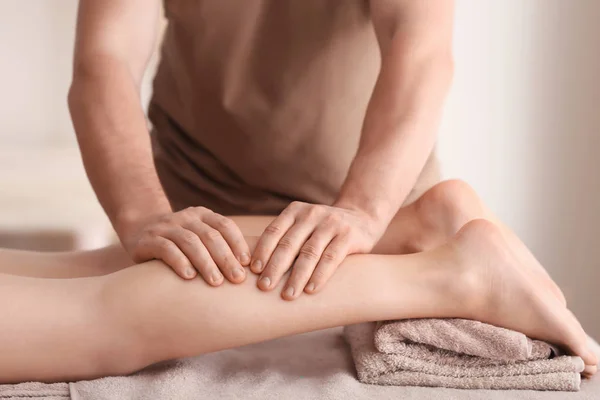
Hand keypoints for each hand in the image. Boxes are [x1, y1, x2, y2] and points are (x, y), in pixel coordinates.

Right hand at [120, 207, 249, 284]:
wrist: (138, 229)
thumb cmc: (178, 242)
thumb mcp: (198, 237)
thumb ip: (217, 245)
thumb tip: (250, 270)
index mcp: (202, 214)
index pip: (225, 226)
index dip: (238, 244)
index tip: (249, 264)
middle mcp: (186, 217)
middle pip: (211, 236)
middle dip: (226, 258)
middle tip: (237, 279)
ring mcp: (166, 226)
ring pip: (191, 242)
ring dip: (206, 263)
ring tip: (216, 282)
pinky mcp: (148, 239)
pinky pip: (166, 248)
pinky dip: (180, 262)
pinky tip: (189, 276)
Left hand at [250, 202, 383, 299]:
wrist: (362, 217)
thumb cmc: (323, 229)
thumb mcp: (303, 225)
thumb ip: (286, 238)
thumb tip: (255, 268)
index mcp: (295, 211)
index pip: (274, 231)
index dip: (262, 250)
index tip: (254, 270)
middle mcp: (311, 214)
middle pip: (289, 244)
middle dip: (275, 267)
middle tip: (264, 287)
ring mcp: (331, 224)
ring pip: (309, 253)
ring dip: (296, 276)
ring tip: (287, 295)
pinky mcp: (348, 236)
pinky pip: (331, 258)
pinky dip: (319, 275)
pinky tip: (310, 290)